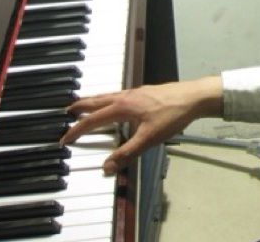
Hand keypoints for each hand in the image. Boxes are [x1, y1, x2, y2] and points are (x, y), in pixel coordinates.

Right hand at [60, 76, 223, 174]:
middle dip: (81, 105)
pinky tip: (116, 104)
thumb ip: (127, 153)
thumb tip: (107, 167)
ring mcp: (136, 92)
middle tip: (67, 110)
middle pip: (98, 100)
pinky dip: (109, 99)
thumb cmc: (172, 114)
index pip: (93, 119)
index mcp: (123, 106)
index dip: (77, 130)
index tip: (64, 138)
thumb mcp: (149, 138)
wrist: (194, 97)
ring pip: (109, 95)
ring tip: (86, 105)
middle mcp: (127, 96)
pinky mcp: (145, 93)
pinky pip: (120, 95)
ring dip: (94, 100)